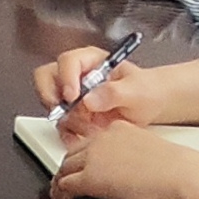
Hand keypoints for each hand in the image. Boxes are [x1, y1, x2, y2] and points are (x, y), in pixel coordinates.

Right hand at [30, 46, 165, 145]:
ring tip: (89, 129)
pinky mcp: (73, 115)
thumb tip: (90, 99)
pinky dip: (68, 134)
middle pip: (46, 78)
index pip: (67, 62)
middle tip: (64, 112)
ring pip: (51, 103)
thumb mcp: (137, 89)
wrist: (152, 106)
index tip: (73, 96)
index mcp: (90, 60)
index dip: (66, 78)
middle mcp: (76, 75)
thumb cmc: (146, 90)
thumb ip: (115, 92)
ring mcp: (72, 95)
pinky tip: (82, 139)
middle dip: (52, 97)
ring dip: (66, 119)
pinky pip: (60, 124)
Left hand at [44, 120, 198, 198]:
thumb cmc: (180, 171)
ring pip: (65, 169)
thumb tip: (131, 172)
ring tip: (58, 195)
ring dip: (59, 183)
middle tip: (64, 182)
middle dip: (67, 169)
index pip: (91, 142)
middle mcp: (104, 138)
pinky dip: (59, 196)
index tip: (80, 166)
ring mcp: (95, 156)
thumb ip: (135, 158)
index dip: (82, 156)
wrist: (185, 178)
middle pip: (74, 154)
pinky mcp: (91, 178)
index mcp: (119, 129)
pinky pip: (65, 186)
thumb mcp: (153, 154)